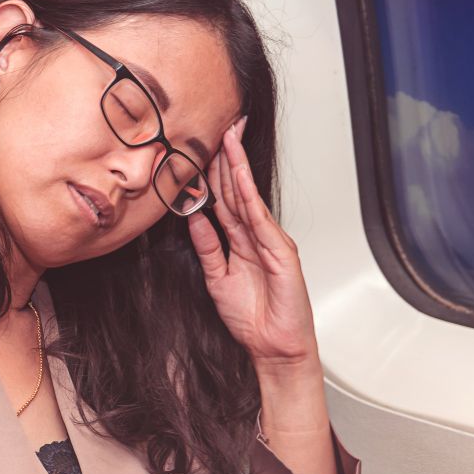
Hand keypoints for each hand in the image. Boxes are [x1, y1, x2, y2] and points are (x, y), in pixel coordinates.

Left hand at [187, 117, 320, 377]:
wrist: (275, 348)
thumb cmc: (253, 318)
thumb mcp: (217, 277)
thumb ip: (207, 246)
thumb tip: (192, 216)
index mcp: (242, 241)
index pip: (225, 199)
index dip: (213, 173)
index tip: (202, 147)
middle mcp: (257, 236)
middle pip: (237, 190)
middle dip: (227, 158)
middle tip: (218, 125)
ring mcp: (270, 240)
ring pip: (248, 196)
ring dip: (238, 166)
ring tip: (228, 137)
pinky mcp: (281, 251)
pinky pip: (259, 217)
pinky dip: (249, 194)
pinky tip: (240, 174)